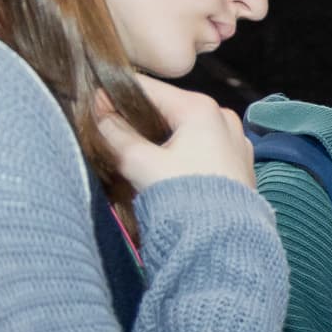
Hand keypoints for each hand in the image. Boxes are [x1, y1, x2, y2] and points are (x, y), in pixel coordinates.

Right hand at [95, 77, 257, 191]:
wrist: (224, 242)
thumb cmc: (187, 199)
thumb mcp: (141, 163)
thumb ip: (116, 134)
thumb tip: (99, 114)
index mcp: (201, 109)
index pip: (148, 89)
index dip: (116, 95)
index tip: (93, 104)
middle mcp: (223, 119)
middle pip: (168, 110)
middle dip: (139, 120)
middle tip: (110, 131)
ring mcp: (235, 142)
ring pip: (186, 130)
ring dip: (160, 139)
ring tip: (135, 153)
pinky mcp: (239, 166)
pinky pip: (203, 149)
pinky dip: (182, 154)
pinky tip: (164, 169)